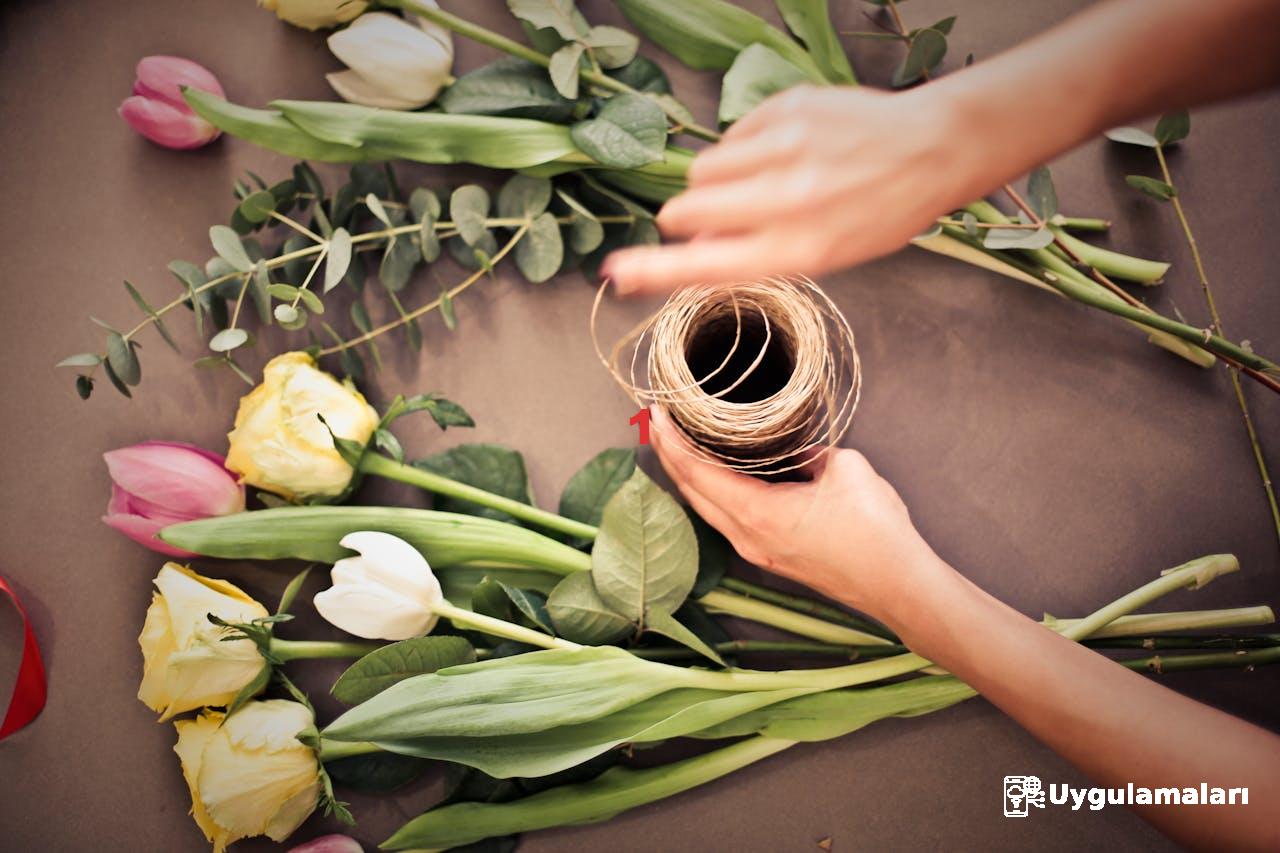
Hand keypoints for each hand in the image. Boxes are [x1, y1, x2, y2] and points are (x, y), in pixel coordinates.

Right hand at [603, 85, 975, 295]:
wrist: (931, 148)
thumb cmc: (878, 211)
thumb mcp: (824, 254)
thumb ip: (754, 254)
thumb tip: (691, 252)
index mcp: (797, 248)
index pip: (704, 266)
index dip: (652, 271)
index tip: (616, 271)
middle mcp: (787, 199)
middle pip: (686, 208)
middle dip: (688, 218)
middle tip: (718, 218)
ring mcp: (785, 148)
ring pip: (702, 170)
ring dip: (715, 182)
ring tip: (758, 183)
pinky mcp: (785, 108)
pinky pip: (732, 135)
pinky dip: (744, 148)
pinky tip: (783, 152)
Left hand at [649, 407, 944, 620]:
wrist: (898, 585)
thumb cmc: (875, 532)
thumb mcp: (845, 468)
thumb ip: (810, 451)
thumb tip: (795, 448)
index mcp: (757, 513)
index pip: (696, 472)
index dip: (671, 441)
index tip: (656, 414)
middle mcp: (747, 536)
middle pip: (691, 491)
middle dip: (670, 455)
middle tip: (658, 422)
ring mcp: (757, 551)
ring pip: (706, 508)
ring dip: (689, 476)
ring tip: (679, 444)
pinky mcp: (771, 556)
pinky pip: (727, 519)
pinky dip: (712, 493)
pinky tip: (716, 476)